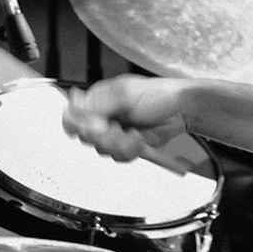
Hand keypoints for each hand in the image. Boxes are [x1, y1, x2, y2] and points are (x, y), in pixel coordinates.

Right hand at [62, 75, 187, 161]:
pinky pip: (118, 156)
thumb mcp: (124, 95)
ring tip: (134, 133)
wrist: (181, 110)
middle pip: (85, 137)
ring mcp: (114, 132)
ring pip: (102, 150)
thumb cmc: (157, 95)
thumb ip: (98, 106)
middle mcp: (102, 116)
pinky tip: (140, 139)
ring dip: (121, 143)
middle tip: (118, 128)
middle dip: (104, 136)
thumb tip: (74, 112)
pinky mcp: (125, 145)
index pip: (72, 116)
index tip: (94, 125)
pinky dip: (131, 150)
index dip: (79, 125)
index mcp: (97, 99)